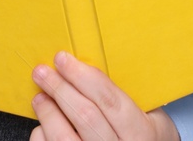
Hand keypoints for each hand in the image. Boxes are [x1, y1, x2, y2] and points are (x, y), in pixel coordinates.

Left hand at [29, 51, 179, 140]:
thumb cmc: (144, 136)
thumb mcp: (151, 116)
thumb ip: (125, 95)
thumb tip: (84, 67)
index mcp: (139, 132)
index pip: (108, 99)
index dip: (81, 76)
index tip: (62, 59)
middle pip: (84, 115)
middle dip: (59, 88)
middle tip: (42, 72)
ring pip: (63, 137)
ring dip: (48, 111)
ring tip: (40, 96)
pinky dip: (43, 134)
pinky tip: (44, 124)